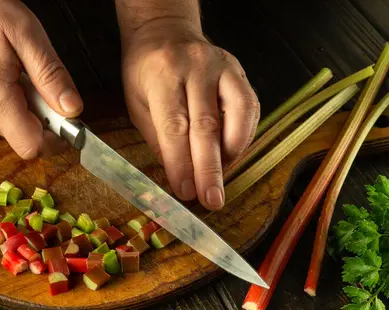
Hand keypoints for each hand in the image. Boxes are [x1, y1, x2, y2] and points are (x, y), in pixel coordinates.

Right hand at [0, 0, 82, 158]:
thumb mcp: (25, 33)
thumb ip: (50, 75)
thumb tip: (72, 108)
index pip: (30, 147)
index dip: (54, 138)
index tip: (64, 118)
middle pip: (22, 135)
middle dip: (39, 114)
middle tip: (34, 78)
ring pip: (8, 125)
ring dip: (22, 105)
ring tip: (13, 69)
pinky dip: (5, 100)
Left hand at [121, 19, 259, 209]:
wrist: (165, 32)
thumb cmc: (146, 72)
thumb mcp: (138, 104)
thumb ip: (158, 138)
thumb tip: (178, 177)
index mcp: (162, 75)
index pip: (174, 125)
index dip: (181, 162)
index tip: (185, 192)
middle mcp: (196, 68)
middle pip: (207, 125)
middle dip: (209, 168)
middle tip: (212, 199)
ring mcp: (223, 67)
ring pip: (237, 116)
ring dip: (231, 155)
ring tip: (221, 181)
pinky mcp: (240, 72)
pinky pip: (250, 109)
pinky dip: (244, 138)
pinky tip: (232, 156)